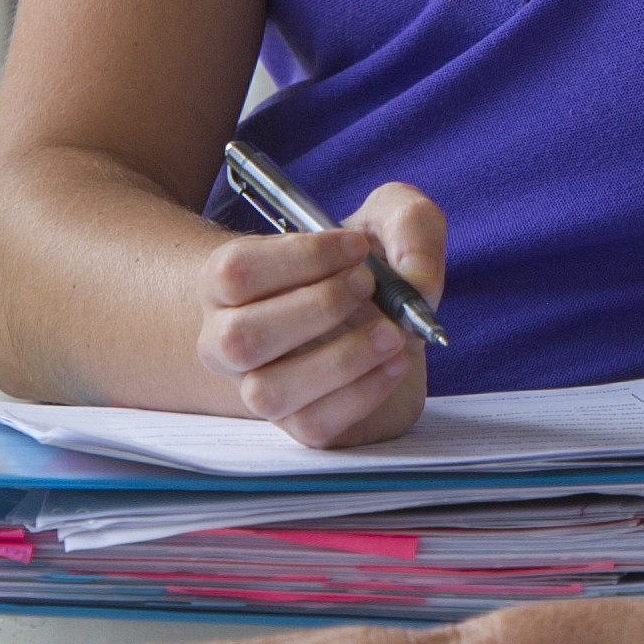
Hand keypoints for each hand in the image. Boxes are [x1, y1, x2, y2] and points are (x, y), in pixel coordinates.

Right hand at [199, 180, 444, 446]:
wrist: (384, 320)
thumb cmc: (368, 266)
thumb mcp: (390, 220)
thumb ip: (408, 223)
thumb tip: (415, 283)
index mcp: (228, 283)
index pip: (235, 273)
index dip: (299, 258)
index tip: (356, 247)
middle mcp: (229, 340)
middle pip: (240, 338)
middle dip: (317, 307)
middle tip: (367, 285)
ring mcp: (257, 388)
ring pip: (269, 391)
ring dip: (340, 359)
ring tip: (392, 332)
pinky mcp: (298, 423)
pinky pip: (313, 424)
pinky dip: (363, 393)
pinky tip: (395, 362)